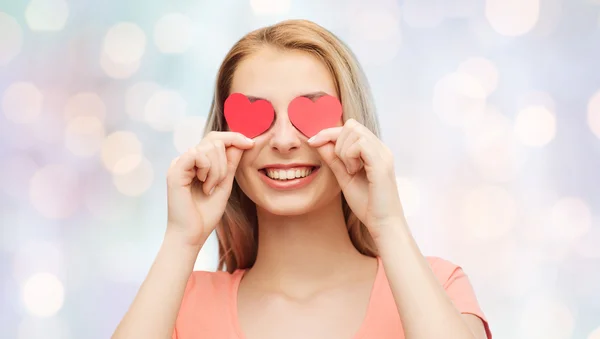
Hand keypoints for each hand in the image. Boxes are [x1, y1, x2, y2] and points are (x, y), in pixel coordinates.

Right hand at [166, 131, 253, 247]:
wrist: (192, 234)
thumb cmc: (206, 214)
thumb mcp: (225, 184)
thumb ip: (230, 164)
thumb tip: (241, 142)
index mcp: (197, 162)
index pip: (216, 138)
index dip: (234, 137)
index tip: (251, 143)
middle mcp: (187, 160)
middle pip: (214, 139)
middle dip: (225, 161)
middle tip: (218, 184)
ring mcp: (179, 163)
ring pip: (209, 147)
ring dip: (217, 170)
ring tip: (209, 188)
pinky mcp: (175, 169)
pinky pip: (197, 154)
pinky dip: (208, 170)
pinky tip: (203, 185)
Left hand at [308, 119, 405, 239]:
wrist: (383, 224)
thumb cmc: (367, 204)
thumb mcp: (344, 177)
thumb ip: (333, 159)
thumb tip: (317, 142)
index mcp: (374, 151)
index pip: (350, 127)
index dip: (328, 132)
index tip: (312, 142)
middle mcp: (381, 148)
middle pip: (351, 125)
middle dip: (336, 141)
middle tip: (341, 165)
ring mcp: (383, 154)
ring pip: (355, 131)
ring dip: (343, 150)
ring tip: (350, 170)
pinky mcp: (382, 163)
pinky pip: (359, 144)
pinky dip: (349, 156)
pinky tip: (354, 172)